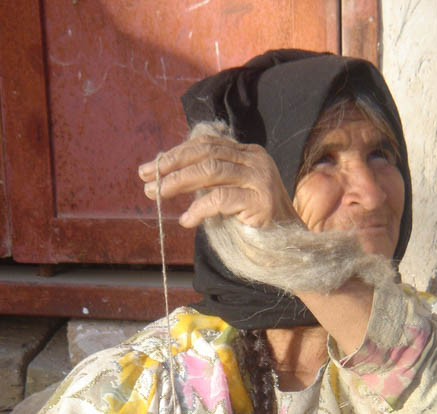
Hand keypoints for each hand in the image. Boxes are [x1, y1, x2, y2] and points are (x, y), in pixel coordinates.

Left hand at [138, 134, 299, 228]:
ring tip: (157, 194)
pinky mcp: (260, 201)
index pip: (206, 145)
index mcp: (248, 153)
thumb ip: (212, 181)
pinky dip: (199, 208)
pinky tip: (186, 220)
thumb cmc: (256, 223)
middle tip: (146, 178)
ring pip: (211, 170)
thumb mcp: (232, 194)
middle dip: (171, 165)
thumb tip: (170, 177)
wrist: (290, 246)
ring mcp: (260, 179)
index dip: (176, 154)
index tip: (151, 168)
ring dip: (179, 181)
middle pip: (205, 153)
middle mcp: (255, 160)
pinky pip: (222, 199)